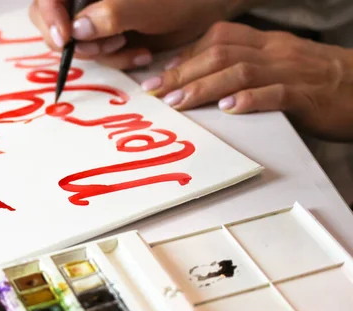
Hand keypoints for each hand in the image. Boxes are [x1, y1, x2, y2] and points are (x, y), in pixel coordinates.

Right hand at [28, 0, 260, 69]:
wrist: (204, 9)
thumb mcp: (148, 5)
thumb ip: (111, 14)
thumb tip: (76, 30)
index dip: (50, 16)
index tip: (66, 39)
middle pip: (52, 20)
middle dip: (78, 42)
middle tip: (107, 47)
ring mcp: (91, 15)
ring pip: (75, 42)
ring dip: (103, 53)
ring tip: (132, 47)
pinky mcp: (103, 34)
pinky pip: (94, 53)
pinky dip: (114, 59)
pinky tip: (139, 54)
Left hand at [142, 22, 352, 140]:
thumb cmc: (318, 80)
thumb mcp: (281, 64)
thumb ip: (249, 67)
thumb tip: (209, 79)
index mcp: (268, 43)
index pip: (219, 39)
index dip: (187, 55)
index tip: (162, 73)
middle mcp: (275, 52)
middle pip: (220, 54)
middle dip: (183, 73)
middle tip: (155, 91)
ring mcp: (291, 72)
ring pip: (240, 71)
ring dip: (204, 86)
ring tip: (179, 102)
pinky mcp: (306, 96)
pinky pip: (275, 94)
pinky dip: (250, 99)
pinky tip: (229, 108)